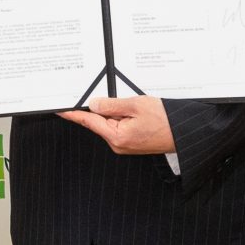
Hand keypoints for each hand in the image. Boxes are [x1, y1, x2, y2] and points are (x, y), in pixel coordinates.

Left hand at [58, 95, 173, 155]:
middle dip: (104, 107)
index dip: (73, 113)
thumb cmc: (166, 121)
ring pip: (111, 122)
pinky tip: (137, 112)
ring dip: (117, 111)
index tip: (60, 108)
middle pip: (100, 121)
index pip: (88, 122)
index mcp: (116, 136)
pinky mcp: (131, 143)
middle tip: (120, 99)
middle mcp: (118, 144)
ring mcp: (124, 145)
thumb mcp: (136, 105)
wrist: (185, 134)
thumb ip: (112, 104)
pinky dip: (123, 116)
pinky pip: (120, 126)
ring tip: (137, 107)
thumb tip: (93, 104)